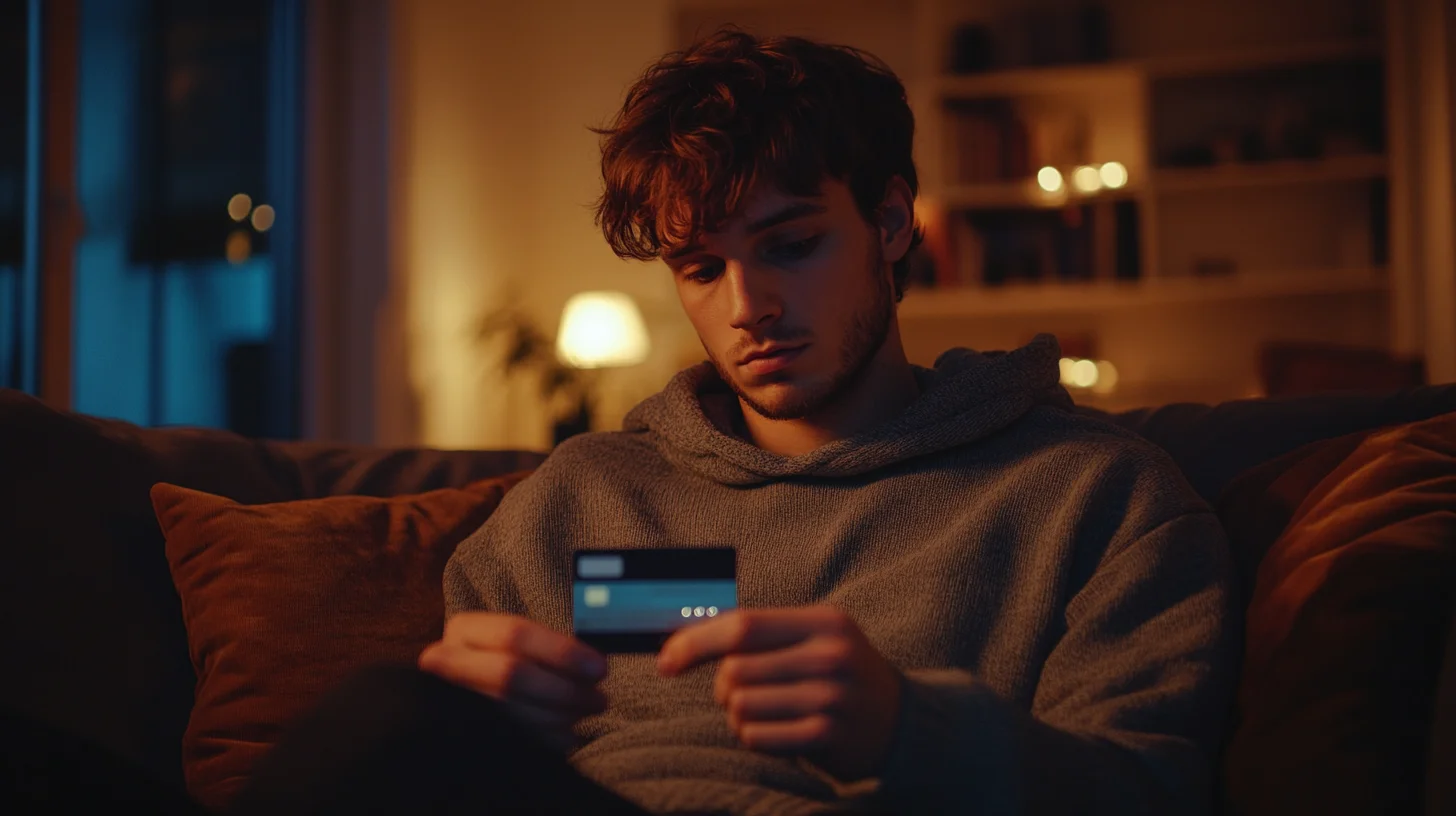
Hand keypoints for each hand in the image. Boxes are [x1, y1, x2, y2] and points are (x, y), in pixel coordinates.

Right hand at [418, 612, 608, 746]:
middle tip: (599, 698)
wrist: (466, 693)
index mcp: (465, 629)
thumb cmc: (505, 663)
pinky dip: (548, 739)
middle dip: (564, 689)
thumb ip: (549, 648)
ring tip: (586, 712)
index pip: (515, 634)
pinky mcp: (464, 732)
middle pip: (512, 675)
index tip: (599, 668)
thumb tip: (594, 664)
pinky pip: (514, 740)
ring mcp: (453, 699)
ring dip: (561, 716)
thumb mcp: (519, 646)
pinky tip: (566, 733)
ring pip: (513, 712)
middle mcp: (448, 662)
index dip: (562, 651)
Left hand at [657, 606, 901, 780]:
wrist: (899, 722)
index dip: (695, 642)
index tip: (666, 662)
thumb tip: (683, 641)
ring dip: (739, 715)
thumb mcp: (814, 639)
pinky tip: (779, 734)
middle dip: (724, 687)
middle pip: (735, 670)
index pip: (743, 625)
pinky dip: (754, 738)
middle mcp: (830, 655)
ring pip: (740, 706)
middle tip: (743, 694)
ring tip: (768, 714)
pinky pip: (755, 737)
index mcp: (823, 621)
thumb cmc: (838, 675)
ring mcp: (832, 697)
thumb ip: (759, 634)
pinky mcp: (827, 736)